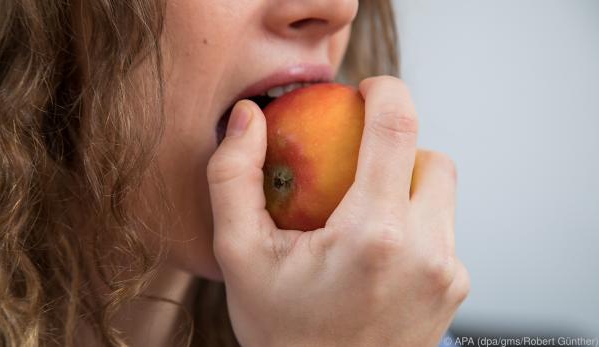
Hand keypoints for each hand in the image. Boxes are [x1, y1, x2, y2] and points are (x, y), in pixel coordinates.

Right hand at [207, 76, 469, 345]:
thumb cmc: (281, 333)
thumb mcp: (239, 255)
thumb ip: (234, 178)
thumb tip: (246, 119)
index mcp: (373, 235)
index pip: (398, 127)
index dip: (385, 92)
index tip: (365, 91)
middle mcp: (425, 252)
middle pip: (432, 157)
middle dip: (397, 147)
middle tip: (355, 168)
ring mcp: (448, 273)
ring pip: (441, 194)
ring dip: (405, 186)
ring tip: (362, 215)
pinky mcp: (455, 289)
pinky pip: (443, 231)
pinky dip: (414, 224)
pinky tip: (377, 254)